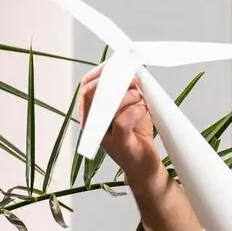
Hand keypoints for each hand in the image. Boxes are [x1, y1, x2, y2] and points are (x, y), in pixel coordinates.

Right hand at [76, 63, 160, 178]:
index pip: (87, 85)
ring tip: (141, 99)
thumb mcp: (131, 105)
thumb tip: (130, 69)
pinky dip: (135, 110)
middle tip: (133, 81)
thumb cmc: (136, 133)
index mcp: (92, 111)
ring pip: (107, 105)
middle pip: (91, 93)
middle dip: (114, 81)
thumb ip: (127, 88)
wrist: (145, 164)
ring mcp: (103, 135)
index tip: (119, 66)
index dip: (101, 72)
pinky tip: (144, 109)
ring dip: (129, 96)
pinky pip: (122, 121)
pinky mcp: (119, 144)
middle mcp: (93, 123)